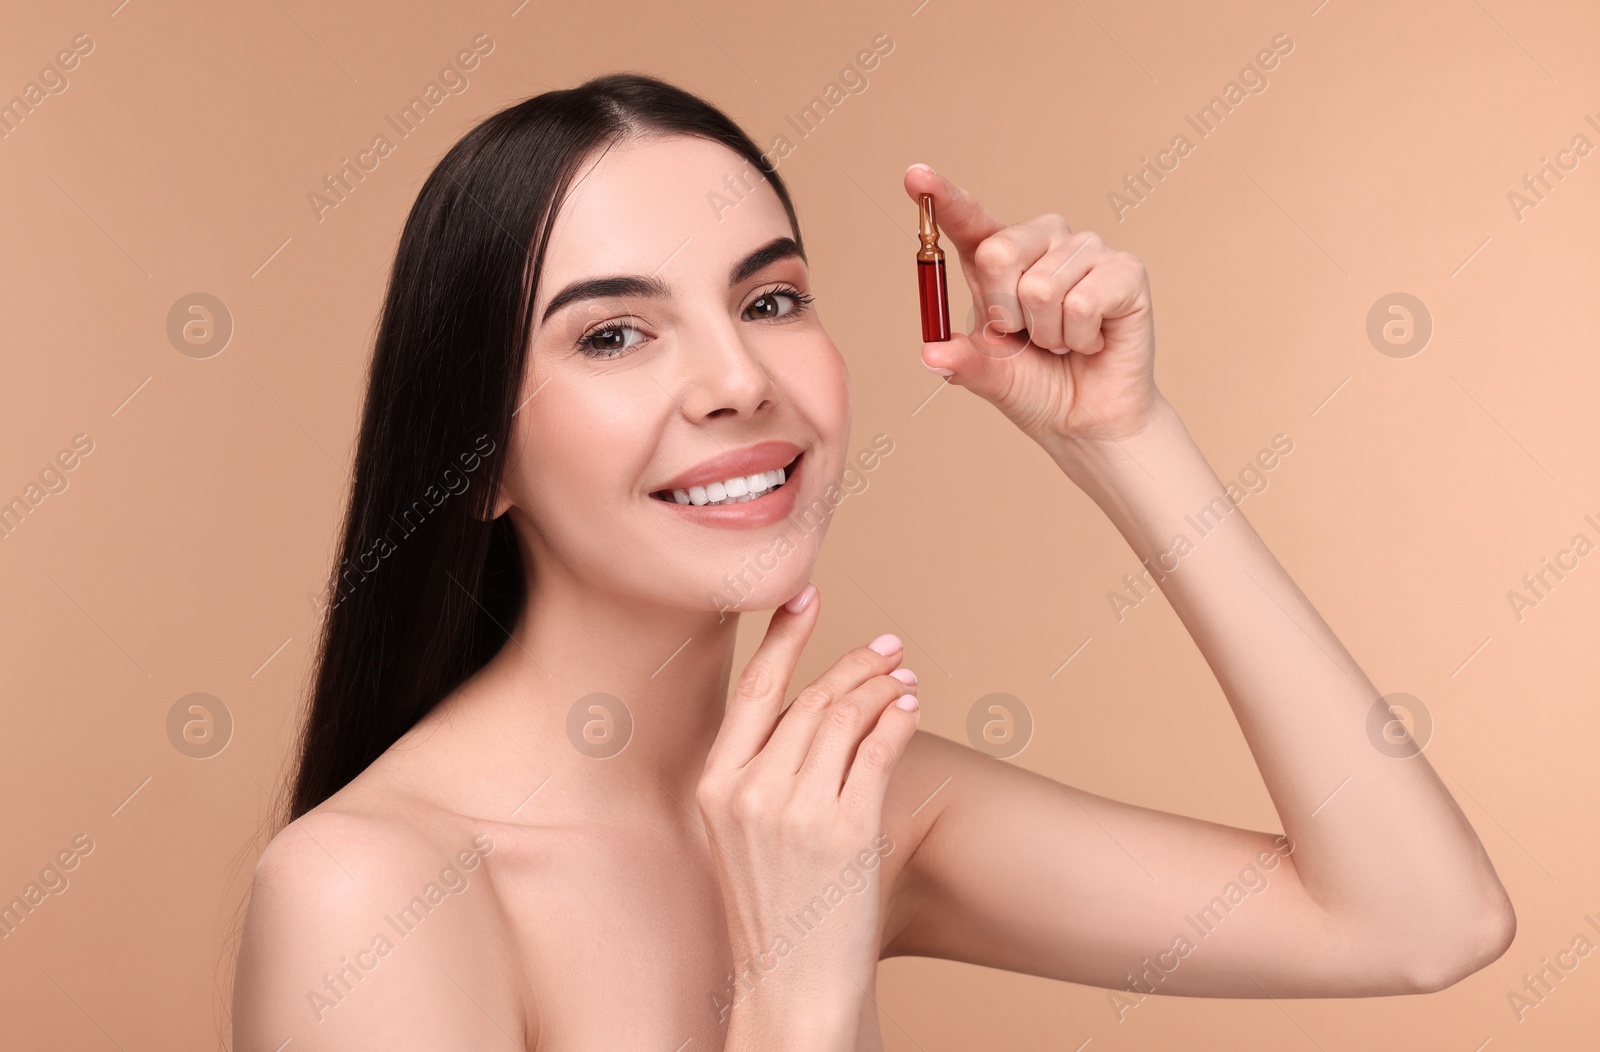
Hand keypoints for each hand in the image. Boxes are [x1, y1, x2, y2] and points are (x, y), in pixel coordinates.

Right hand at [696, 583, 918, 1044]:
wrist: (793, 985)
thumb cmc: (773, 906)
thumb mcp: (740, 833)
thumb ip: (762, 769)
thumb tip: (811, 702)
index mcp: (716, 786)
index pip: (754, 691)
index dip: (783, 636)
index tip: (806, 595)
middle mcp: (751, 792)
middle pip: (812, 698)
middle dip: (856, 664)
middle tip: (888, 646)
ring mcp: (798, 811)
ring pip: (848, 716)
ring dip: (883, 686)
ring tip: (904, 676)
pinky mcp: (845, 830)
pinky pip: (878, 749)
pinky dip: (898, 718)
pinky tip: (910, 706)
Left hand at [904, 163, 1162, 449]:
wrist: (1088, 417)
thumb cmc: (1037, 386)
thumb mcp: (988, 375)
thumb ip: (962, 361)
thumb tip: (931, 354)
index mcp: (1001, 256)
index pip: (969, 220)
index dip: (943, 197)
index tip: (915, 175)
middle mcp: (1043, 240)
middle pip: (998, 253)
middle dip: (1004, 312)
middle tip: (1027, 334)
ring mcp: (1086, 249)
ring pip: (1042, 288)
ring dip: (1047, 333)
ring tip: (1063, 340)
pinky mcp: (1125, 269)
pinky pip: (1083, 302)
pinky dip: (1080, 338)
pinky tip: (1091, 341)